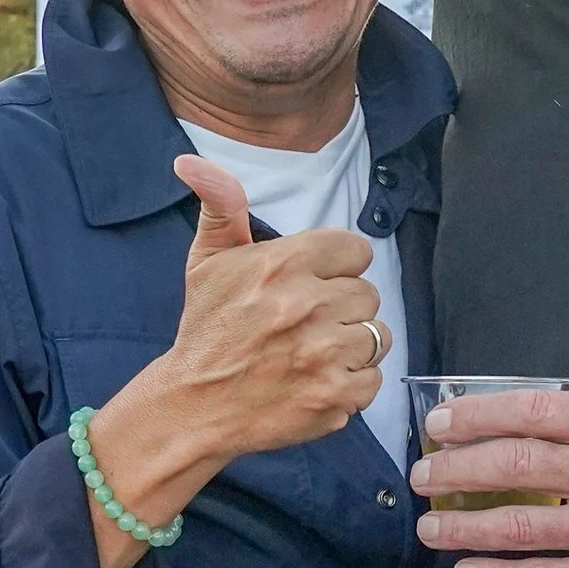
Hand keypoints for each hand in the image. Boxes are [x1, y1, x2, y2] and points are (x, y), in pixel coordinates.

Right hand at [70, 155, 387, 567]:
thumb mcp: (207, 261)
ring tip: (312, 354)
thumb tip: (192, 161)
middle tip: (306, 326)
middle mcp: (308, 305)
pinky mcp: (335, 396)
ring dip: (351, 346)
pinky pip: (374, 379)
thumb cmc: (205, 331)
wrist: (192, 406)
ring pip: (376, 336)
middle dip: (342, 309)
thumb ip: (221, 207)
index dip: (336, 270)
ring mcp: (325, 354)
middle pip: (368, 294)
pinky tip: (318, 381)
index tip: (312, 286)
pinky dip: (352, 384)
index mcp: (284, 264)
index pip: (356, 251)